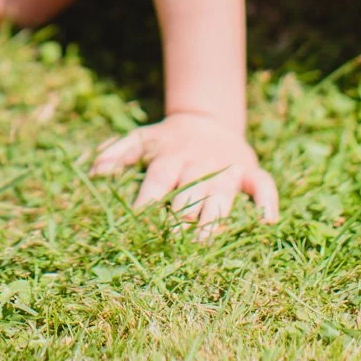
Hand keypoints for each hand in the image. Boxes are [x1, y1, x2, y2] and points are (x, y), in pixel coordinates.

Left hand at [89, 112, 278, 239]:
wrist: (206, 120)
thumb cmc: (167, 140)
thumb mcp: (141, 139)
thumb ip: (117, 153)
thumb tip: (93, 171)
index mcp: (171, 155)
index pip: (160, 177)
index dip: (150, 197)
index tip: (139, 219)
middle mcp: (199, 162)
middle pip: (191, 189)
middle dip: (182, 214)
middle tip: (173, 240)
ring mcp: (226, 167)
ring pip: (221, 194)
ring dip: (214, 216)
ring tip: (207, 240)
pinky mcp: (250, 171)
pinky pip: (263, 185)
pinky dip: (266, 200)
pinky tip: (266, 221)